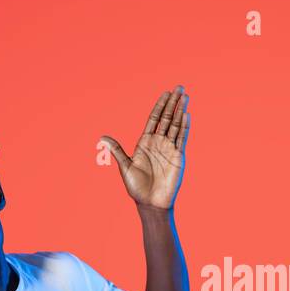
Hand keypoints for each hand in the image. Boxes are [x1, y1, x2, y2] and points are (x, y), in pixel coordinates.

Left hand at [100, 84, 189, 210]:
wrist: (151, 203)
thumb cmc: (136, 188)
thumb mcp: (125, 167)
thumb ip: (117, 151)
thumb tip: (102, 138)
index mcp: (145, 142)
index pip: (154, 118)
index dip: (160, 105)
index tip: (165, 93)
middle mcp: (158, 143)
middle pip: (167, 117)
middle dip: (173, 102)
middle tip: (179, 87)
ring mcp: (169, 148)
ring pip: (176, 125)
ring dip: (181, 110)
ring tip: (186, 96)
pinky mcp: (178, 156)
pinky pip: (181, 138)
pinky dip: (185, 126)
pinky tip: (187, 114)